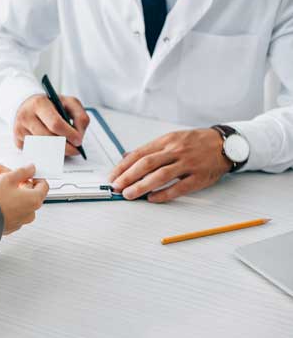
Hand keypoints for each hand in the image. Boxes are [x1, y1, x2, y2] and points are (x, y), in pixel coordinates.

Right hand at [0, 164, 48, 234]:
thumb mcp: (8, 178)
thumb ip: (22, 172)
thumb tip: (30, 169)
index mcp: (34, 200)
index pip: (43, 185)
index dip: (33, 176)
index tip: (25, 172)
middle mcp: (30, 212)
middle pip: (28, 191)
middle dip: (16, 180)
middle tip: (3, 173)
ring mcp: (20, 220)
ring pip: (18, 200)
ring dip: (9, 190)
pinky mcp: (10, 225)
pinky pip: (12, 210)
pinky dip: (6, 202)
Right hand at [14, 94, 89, 155]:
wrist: (27, 104)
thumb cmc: (50, 105)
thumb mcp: (69, 103)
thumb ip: (80, 116)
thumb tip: (79, 136)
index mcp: (39, 103)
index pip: (55, 123)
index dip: (69, 135)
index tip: (78, 141)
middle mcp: (26, 116)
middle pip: (49, 139)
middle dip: (65, 147)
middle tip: (75, 150)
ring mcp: (19, 130)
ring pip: (43, 148)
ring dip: (57, 151)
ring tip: (64, 146)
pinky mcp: (17, 141)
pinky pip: (36, 153)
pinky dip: (47, 152)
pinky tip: (51, 146)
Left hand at [109, 129, 231, 202]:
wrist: (225, 143)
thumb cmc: (195, 142)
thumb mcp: (171, 139)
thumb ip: (149, 149)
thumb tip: (126, 157)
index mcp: (166, 141)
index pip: (139, 154)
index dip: (123, 166)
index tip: (112, 177)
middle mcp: (175, 151)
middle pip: (147, 163)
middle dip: (128, 176)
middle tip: (116, 187)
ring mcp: (188, 163)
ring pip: (161, 175)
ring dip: (142, 186)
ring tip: (129, 194)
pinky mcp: (199, 177)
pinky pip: (179, 187)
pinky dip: (164, 194)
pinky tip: (152, 198)